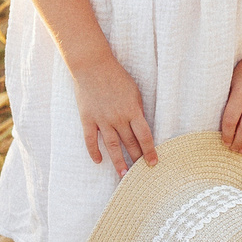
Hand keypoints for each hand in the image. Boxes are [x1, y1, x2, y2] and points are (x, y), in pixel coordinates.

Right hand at [72, 56, 156, 174]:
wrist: (92, 66)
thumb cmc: (116, 76)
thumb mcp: (134, 91)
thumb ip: (137, 110)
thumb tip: (141, 128)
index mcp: (132, 110)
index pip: (144, 136)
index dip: (149, 151)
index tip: (153, 163)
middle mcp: (118, 118)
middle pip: (129, 144)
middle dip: (136, 159)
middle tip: (140, 174)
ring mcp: (101, 120)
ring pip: (112, 146)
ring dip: (118, 162)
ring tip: (123, 175)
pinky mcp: (87, 118)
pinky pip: (90, 139)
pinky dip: (94, 151)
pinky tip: (98, 161)